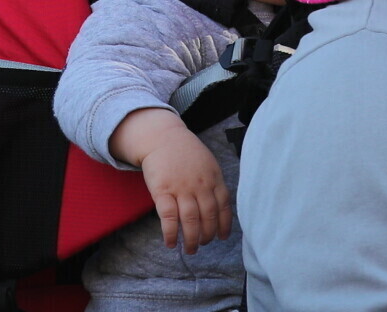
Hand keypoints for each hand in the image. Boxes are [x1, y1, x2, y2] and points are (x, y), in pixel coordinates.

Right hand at [107, 107, 231, 253]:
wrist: (162, 137)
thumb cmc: (185, 152)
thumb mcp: (208, 163)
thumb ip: (214, 183)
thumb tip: (220, 208)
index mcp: (213, 178)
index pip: (224, 206)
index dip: (224, 225)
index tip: (221, 237)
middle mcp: (200, 185)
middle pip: (208, 217)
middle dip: (207, 235)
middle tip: (202, 244)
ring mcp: (181, 188)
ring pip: (190, 220)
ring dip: (191, 239)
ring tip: (190, 249)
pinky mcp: (162, 190)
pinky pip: (168, 217)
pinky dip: (170, 233)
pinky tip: (170, 242)